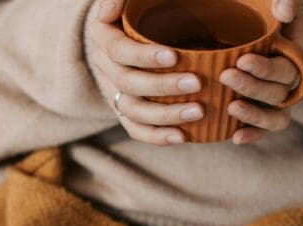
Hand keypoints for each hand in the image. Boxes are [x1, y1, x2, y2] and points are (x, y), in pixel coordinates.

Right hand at [88, 0, 203, 144]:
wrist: (146, 28)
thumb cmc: (145, 8)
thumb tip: (107, 12)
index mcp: (104, 37)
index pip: (119, 51)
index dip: (144, 56)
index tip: (173, 56)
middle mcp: (106, 68)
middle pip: (128, 83)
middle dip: (162, 86)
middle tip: (196, 83)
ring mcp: (116, 92)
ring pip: (133, 111)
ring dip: (165, 115)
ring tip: (198, 111)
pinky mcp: (128, 111)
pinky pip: (137, 130)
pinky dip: (158, 137)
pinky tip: (182, 137)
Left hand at [220, 0, 302, 143]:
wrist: (250, 22)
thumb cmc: (263, 9)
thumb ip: (285, 0)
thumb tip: (284, 11)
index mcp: (297, 51)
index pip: (287, 67)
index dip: (266, 69)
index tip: (242, 61)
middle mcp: (292, 78)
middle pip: (279, 91)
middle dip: (252, 87)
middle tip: (226, 76)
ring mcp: (279, 96)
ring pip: (277, 116)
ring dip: (255, 116)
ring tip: (231, 109)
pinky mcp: (265, 108)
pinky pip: (266, 128)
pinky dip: (253, 135)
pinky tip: (234, 137)